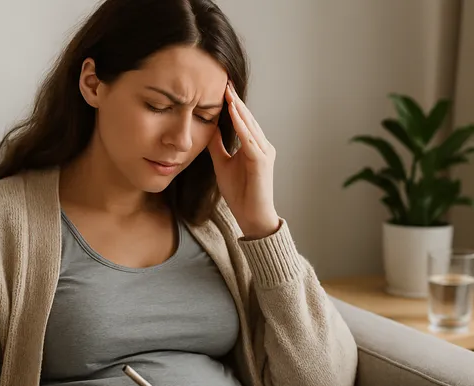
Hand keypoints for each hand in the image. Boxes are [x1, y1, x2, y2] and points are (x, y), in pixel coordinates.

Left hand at [208, 81, 279, 239]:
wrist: (251, 216)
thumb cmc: (239, 193)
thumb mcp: (223, 164)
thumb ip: (217, 146)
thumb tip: (209, 128)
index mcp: (254, 146)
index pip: (243, 120)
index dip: (232, 105)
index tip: (221, 88)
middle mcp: (262, 145)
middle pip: (248, 118)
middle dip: (236, 101)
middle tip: (225, 82)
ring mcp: (264, 153)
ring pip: (250, 126)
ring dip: (239, 109)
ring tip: (228, 93)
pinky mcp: (262, 162)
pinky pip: (250, 140)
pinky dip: (242, 126)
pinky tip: (233, 115)